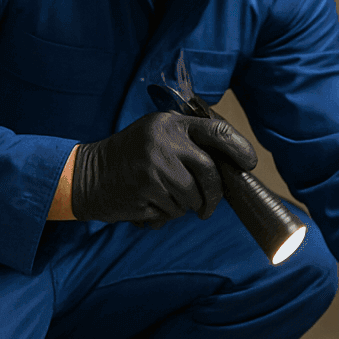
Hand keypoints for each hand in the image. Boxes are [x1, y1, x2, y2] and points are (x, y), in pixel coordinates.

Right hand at [70, 112, 256, 226]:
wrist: (88, 174)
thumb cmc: (131, 156)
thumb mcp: (157, 134)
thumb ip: (188, 143)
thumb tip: (231, 166)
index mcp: (171, 124)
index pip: (217, 131)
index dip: (240, 149)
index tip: (249, 164)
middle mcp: (164, 143)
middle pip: (210, 173)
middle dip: (214, 195)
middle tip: (209, 207)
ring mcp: (154, 168)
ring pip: (191, 198)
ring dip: (185, 206)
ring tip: (165, 199)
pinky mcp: (144, 192)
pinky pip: (171, 212)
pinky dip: (165, 215)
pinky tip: (149, 204)